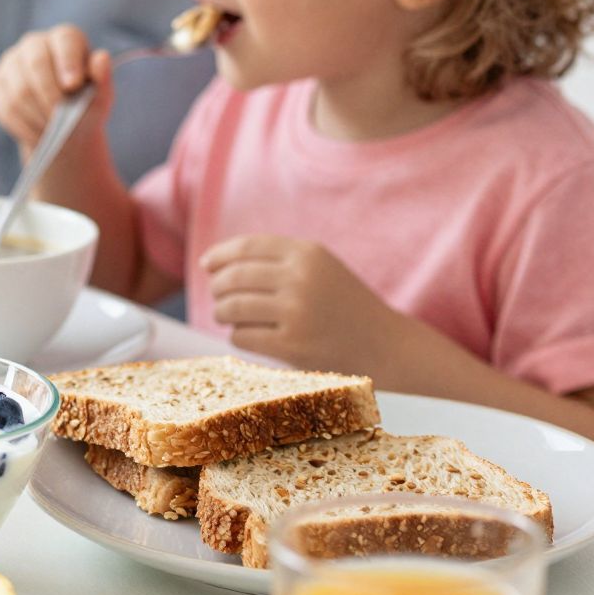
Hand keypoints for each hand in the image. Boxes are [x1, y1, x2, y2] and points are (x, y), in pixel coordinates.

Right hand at [0, 25, 113, 156]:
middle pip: (36, 62)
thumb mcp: (101, 96)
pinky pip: (5, 105)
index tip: (73, 86)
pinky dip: (22, 125)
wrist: (64, 127)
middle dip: (49, 95)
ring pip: (19, 88)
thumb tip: (102, 58)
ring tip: (51, 130)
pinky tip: (36, 133)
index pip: (65, 40)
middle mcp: (35, 43)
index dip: (67, 62)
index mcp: (65, 38)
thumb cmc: (86, 106)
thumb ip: (103, 78)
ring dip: (36, 115)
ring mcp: (11, 61)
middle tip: (60, 118)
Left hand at [201, 235, 408, 378]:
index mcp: (308, 254)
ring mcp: (297, 312)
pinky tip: (248, 335)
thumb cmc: (343, 306)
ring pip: (232, 307)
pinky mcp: (292, 345)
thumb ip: (276, 259)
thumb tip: (215, 262)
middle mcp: (302, 279)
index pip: (247, 247)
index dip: (221, 255)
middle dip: (217, 287)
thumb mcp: (320, 268)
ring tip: (227, 316)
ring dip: (222, 312)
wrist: (386, 346)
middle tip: (218, 297)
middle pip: (234, 278)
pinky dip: (237, 335)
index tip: (207, 264)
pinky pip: (242, 336)